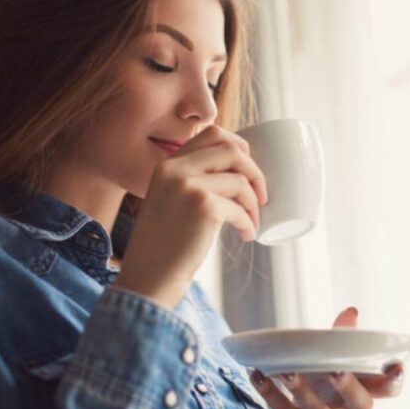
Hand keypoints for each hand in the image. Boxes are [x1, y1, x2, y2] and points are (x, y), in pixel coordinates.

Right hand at [116, 125, 267, 308]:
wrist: (149, 275)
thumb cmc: (164, 244)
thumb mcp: (169, 201)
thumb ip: (189, 182)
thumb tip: (238, 174)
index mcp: (167, 164)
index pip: (211, 133)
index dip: (238, 148)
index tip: (246, 172)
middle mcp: (175, 169)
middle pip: (231, 149)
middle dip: (254, 171)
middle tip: (260, 197)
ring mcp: (188, 186)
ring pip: (240, 179)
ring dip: (253, 203)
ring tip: (251, 223)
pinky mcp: (203, 207)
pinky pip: (240, 208)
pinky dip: (249, 223)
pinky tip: (246, 235)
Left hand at [250, 307, 404, 408]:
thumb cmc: (322, 387)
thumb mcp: (333, 363)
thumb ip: (342, 340)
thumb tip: (351, 311)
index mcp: (364, 392)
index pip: (390, 390)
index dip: (396, 379)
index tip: (396, 364)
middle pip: (360, 405)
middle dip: (348, 386)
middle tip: (335, 368)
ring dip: (302, 389)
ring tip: (286, 370)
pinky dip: (270, 393)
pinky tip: (258, 374)